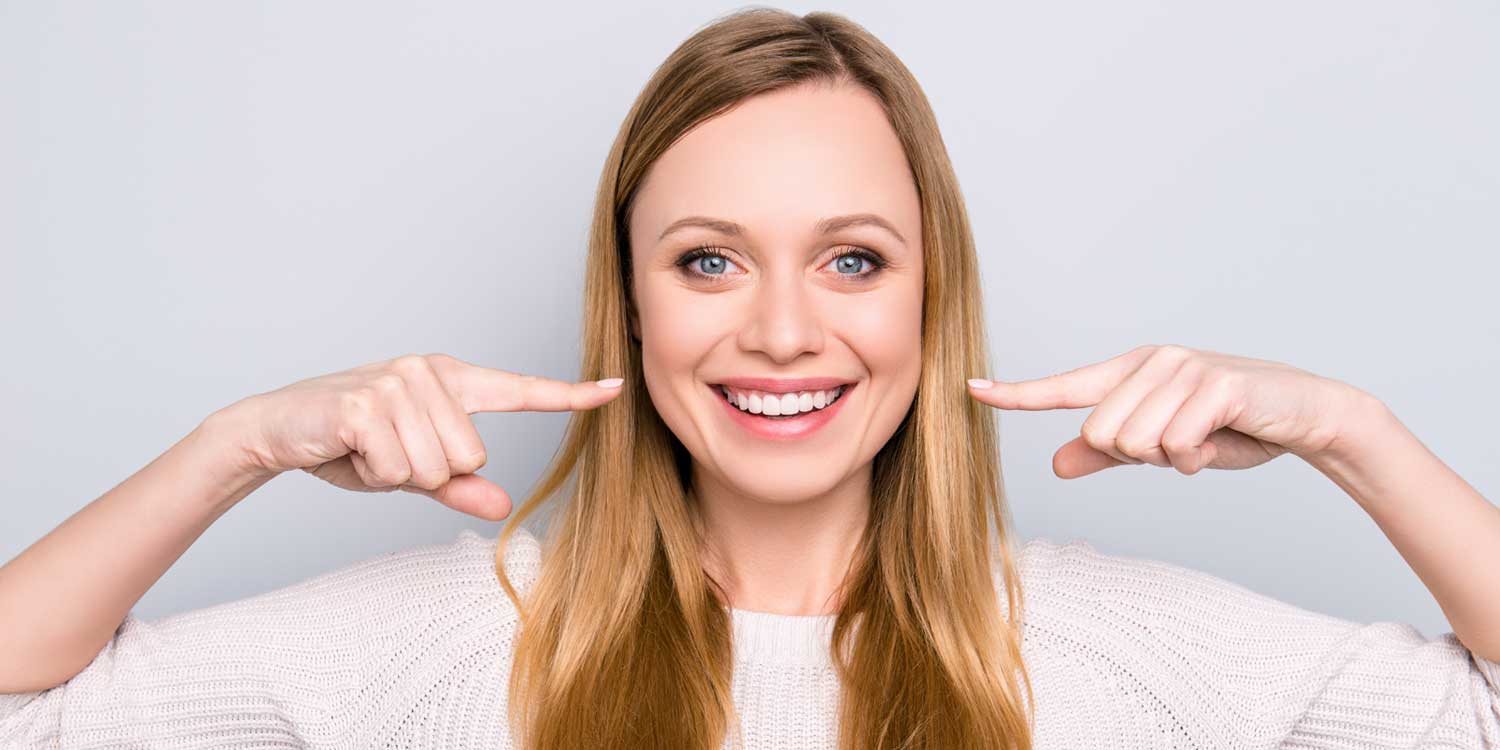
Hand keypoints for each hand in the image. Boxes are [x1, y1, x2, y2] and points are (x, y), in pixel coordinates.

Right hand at [212, 353, 624, 519]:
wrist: (278, 429)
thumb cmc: (350, 445)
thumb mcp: (412, 470)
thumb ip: (459, 485)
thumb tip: (504, 505)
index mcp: (450, 380)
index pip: (520, 391)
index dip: (570, 396)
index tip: (615, 389)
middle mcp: (429, 372)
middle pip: (473, 456)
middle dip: (428, 472)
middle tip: (387, 453)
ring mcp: (398, 382)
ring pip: (438, 466)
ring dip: (398, 473)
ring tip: (368, 449)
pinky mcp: (368, 403)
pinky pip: (400, 467)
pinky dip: (373, 472)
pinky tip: (350, 448)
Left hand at [967, 344, 1373, 478]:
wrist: (1305, 416)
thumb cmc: (1231, 428)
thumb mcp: (1163, 446)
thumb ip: (1110, 455)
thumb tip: (1056, 463)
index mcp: (1131, 373)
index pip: (1064, 387)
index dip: (1017, 393)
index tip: (971, 389)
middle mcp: (1152, 362)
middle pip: (1101, 435)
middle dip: (1139, 457)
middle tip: (1180, 446)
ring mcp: (1184, 368)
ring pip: (1136, 442)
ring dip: (1171, 459)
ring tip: (1203, 440)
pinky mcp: (1216, 384)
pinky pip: (1175, 444)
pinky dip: (1197, 459)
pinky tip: (1221, 441)